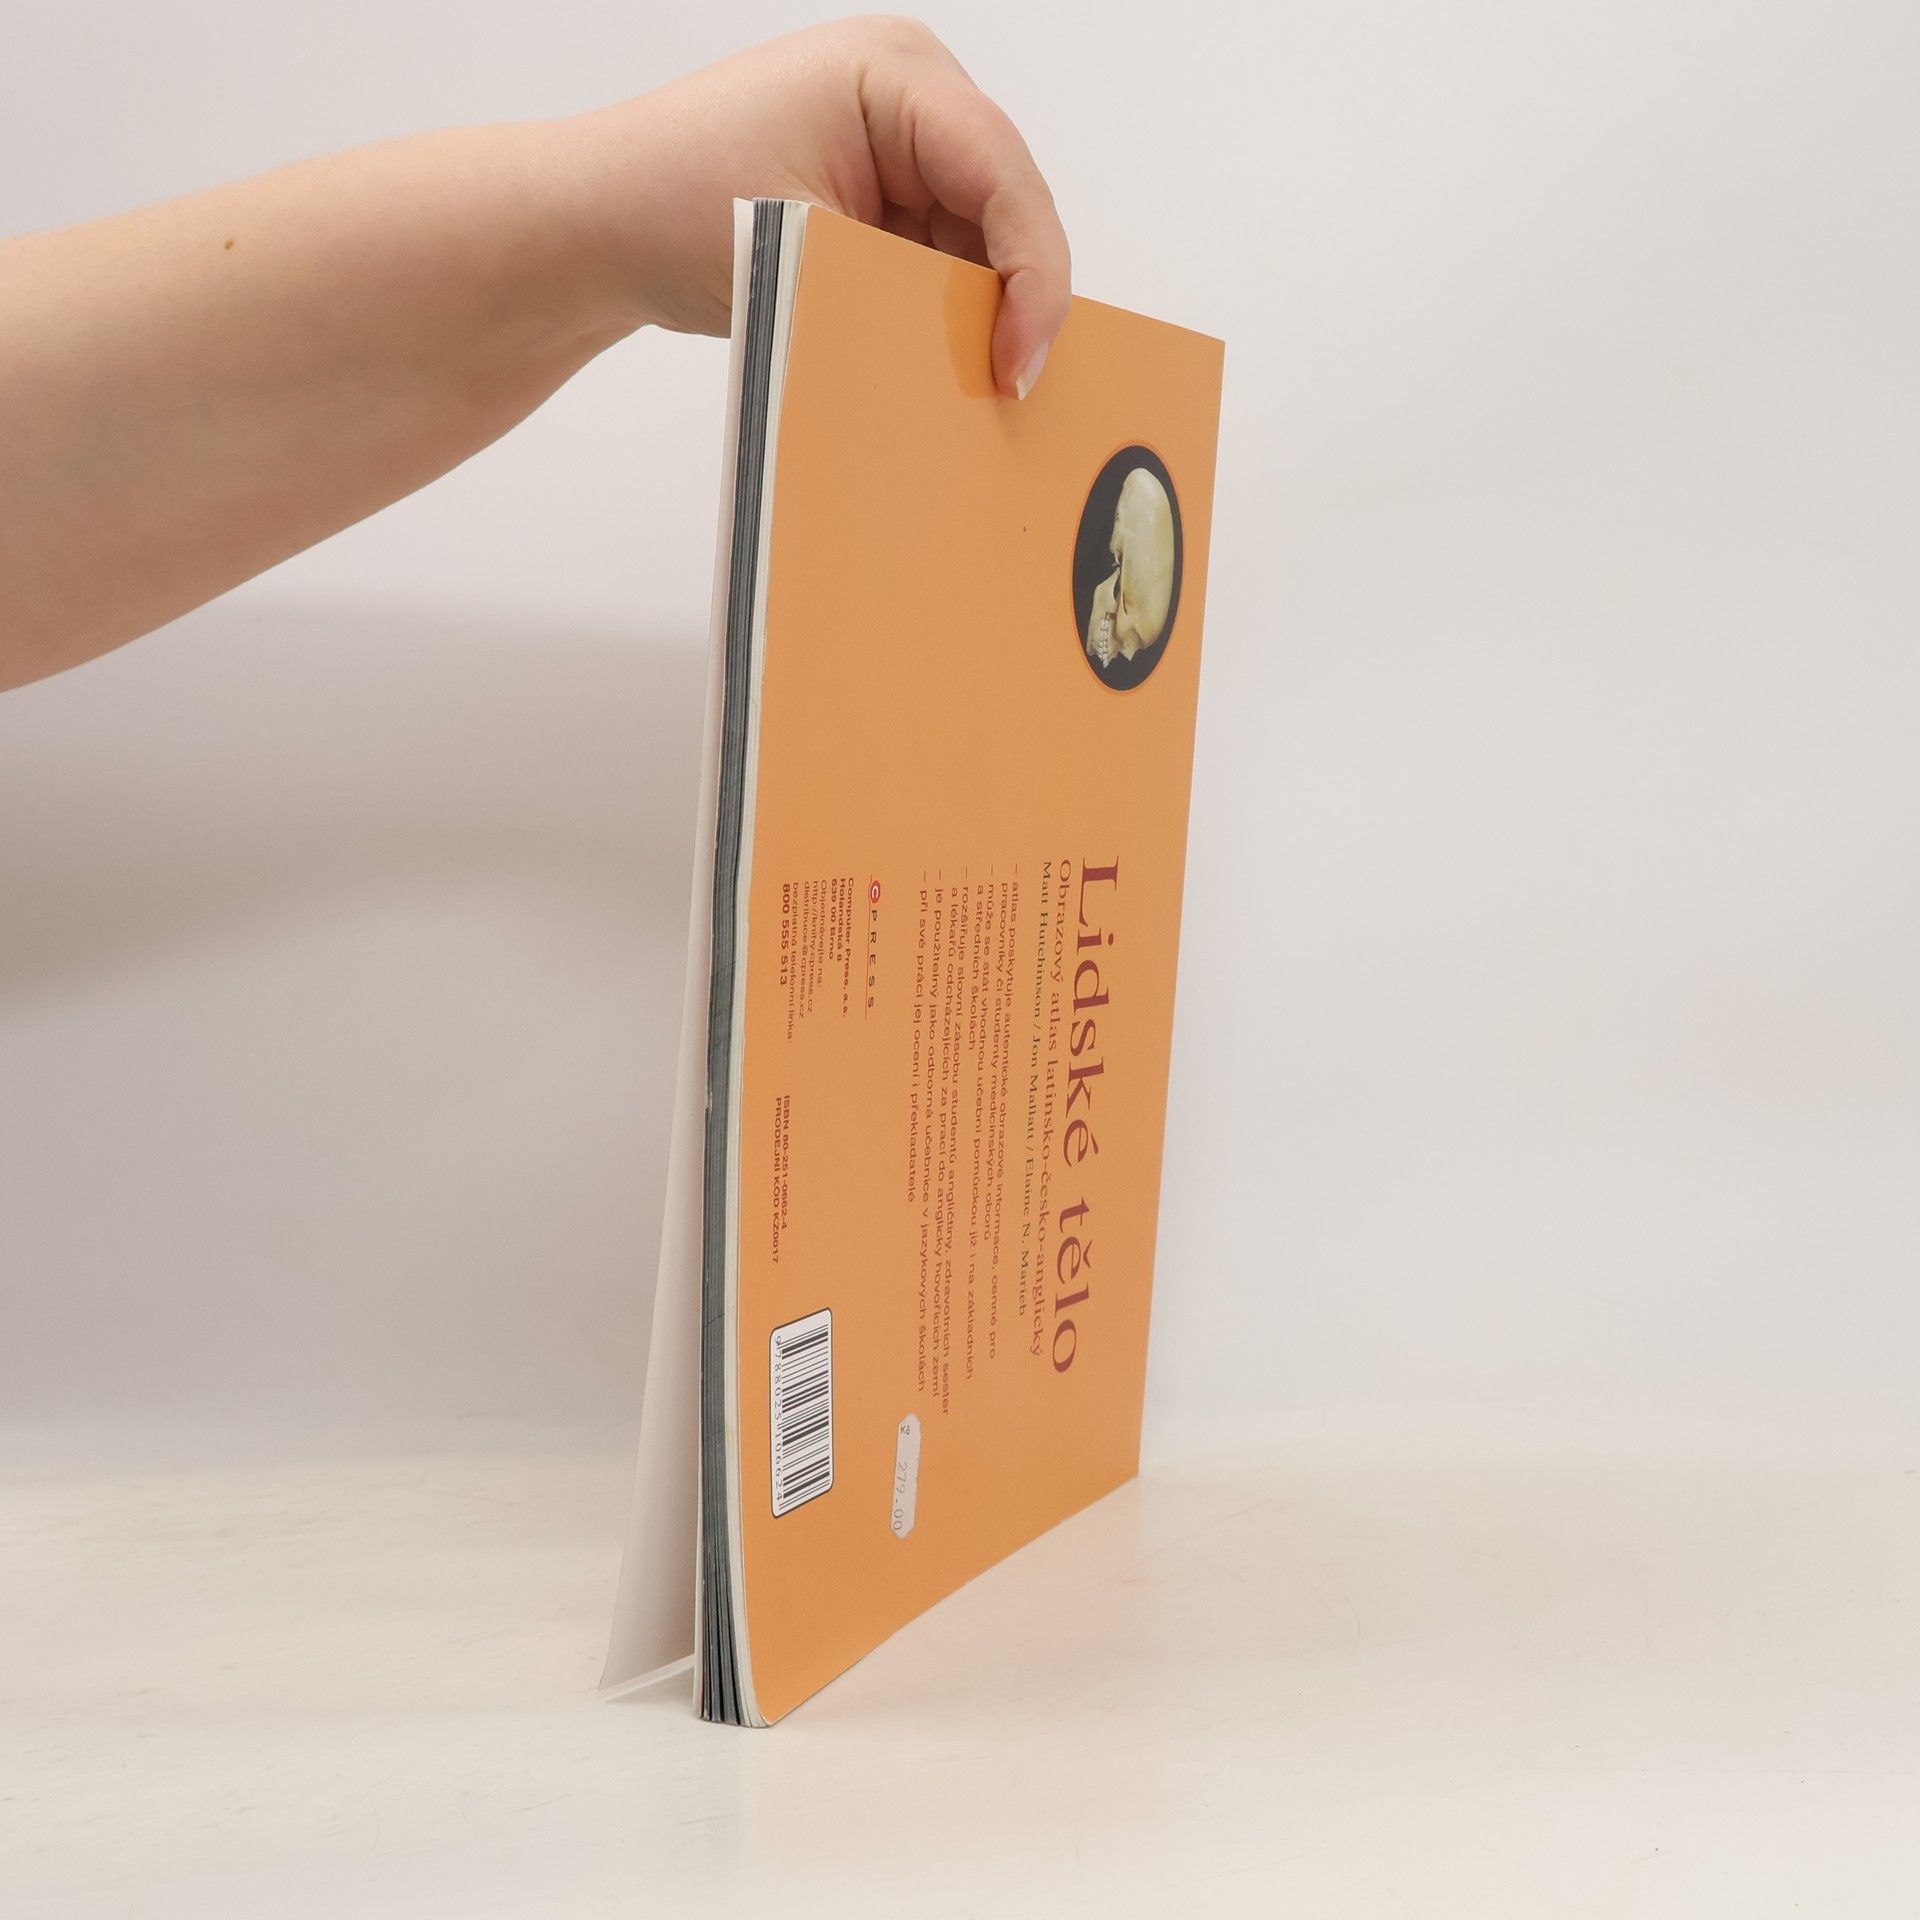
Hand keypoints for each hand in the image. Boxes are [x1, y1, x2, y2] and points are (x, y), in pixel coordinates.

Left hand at [574, 18, 1071, 398]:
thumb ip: (908, 307)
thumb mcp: (802, 257)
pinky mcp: (880, 196)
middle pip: (1006, 209)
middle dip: (1007, 299)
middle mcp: (910, 96)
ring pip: (981, 244)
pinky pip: (941, 261)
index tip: (1015, 364)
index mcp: (896, 73)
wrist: (596, 226)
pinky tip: (926, 362)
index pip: (1005, 176)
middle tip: (998, 387)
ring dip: (973, 315)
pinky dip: (940, 316)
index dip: (1032, 275)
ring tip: (958, 381)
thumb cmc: (669, 208)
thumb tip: (982, 372)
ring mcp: (897, 145)